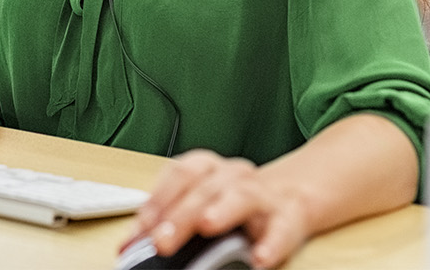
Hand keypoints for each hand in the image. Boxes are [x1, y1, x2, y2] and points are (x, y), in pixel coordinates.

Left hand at [130, 150, 310, 269]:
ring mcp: (264, 194)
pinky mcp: (291, 217)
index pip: (179, 176)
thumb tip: (134, 247)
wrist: (295, 195)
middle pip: (204, 189)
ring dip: (222, 210)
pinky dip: (271, 244)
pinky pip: (282, 228)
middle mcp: (234, 176)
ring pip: (242, 196)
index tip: (140, 230)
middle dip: (180, 215)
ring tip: (208, 225)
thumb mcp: (205, 203)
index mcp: (209, 170)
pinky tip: (260, 259)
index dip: (157, 200)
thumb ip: (171, 221)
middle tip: (161, 241)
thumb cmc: (237, 203)